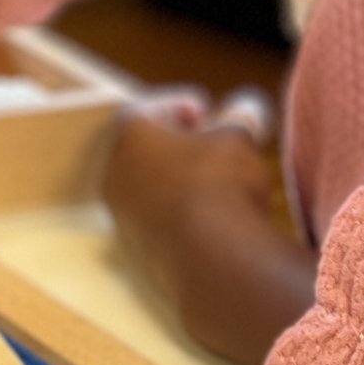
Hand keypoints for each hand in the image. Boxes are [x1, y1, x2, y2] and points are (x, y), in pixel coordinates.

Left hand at [102, 85, 317, 364]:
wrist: (213, 261)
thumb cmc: (221, 184)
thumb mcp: (239, 138)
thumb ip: (241, 116)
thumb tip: (247, 107)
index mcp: (130, 138)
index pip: (146, 109)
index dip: (177, 103)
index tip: (206, 107)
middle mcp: (116, 176)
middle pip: (145, 149)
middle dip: (179, 141)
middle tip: (212, 140)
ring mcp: (124, 218)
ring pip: (151, 186)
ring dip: (181, 178)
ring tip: (220, 178)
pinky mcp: (140, 252)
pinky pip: (159, 219)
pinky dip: (181, 209)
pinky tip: (214, 216)